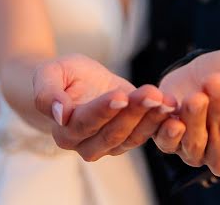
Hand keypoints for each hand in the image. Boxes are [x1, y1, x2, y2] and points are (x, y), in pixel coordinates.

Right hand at [33, 54, 179, 160]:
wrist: (75, 82)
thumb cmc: (61, 77)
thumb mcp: (48, 74)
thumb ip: (48, 95)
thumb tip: (62, 115)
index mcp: (65, 131)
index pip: (85, 123)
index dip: (103, 110)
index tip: (120, 95)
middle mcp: (86, 145)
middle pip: (113, 133)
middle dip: (134, 113)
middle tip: (151, 94)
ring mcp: (110, 145)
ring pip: (133, 136)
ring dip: (152, 117)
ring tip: (165, 99)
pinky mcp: (130, 138)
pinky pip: (146, 133)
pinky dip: (161, 119)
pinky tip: (171, 104)